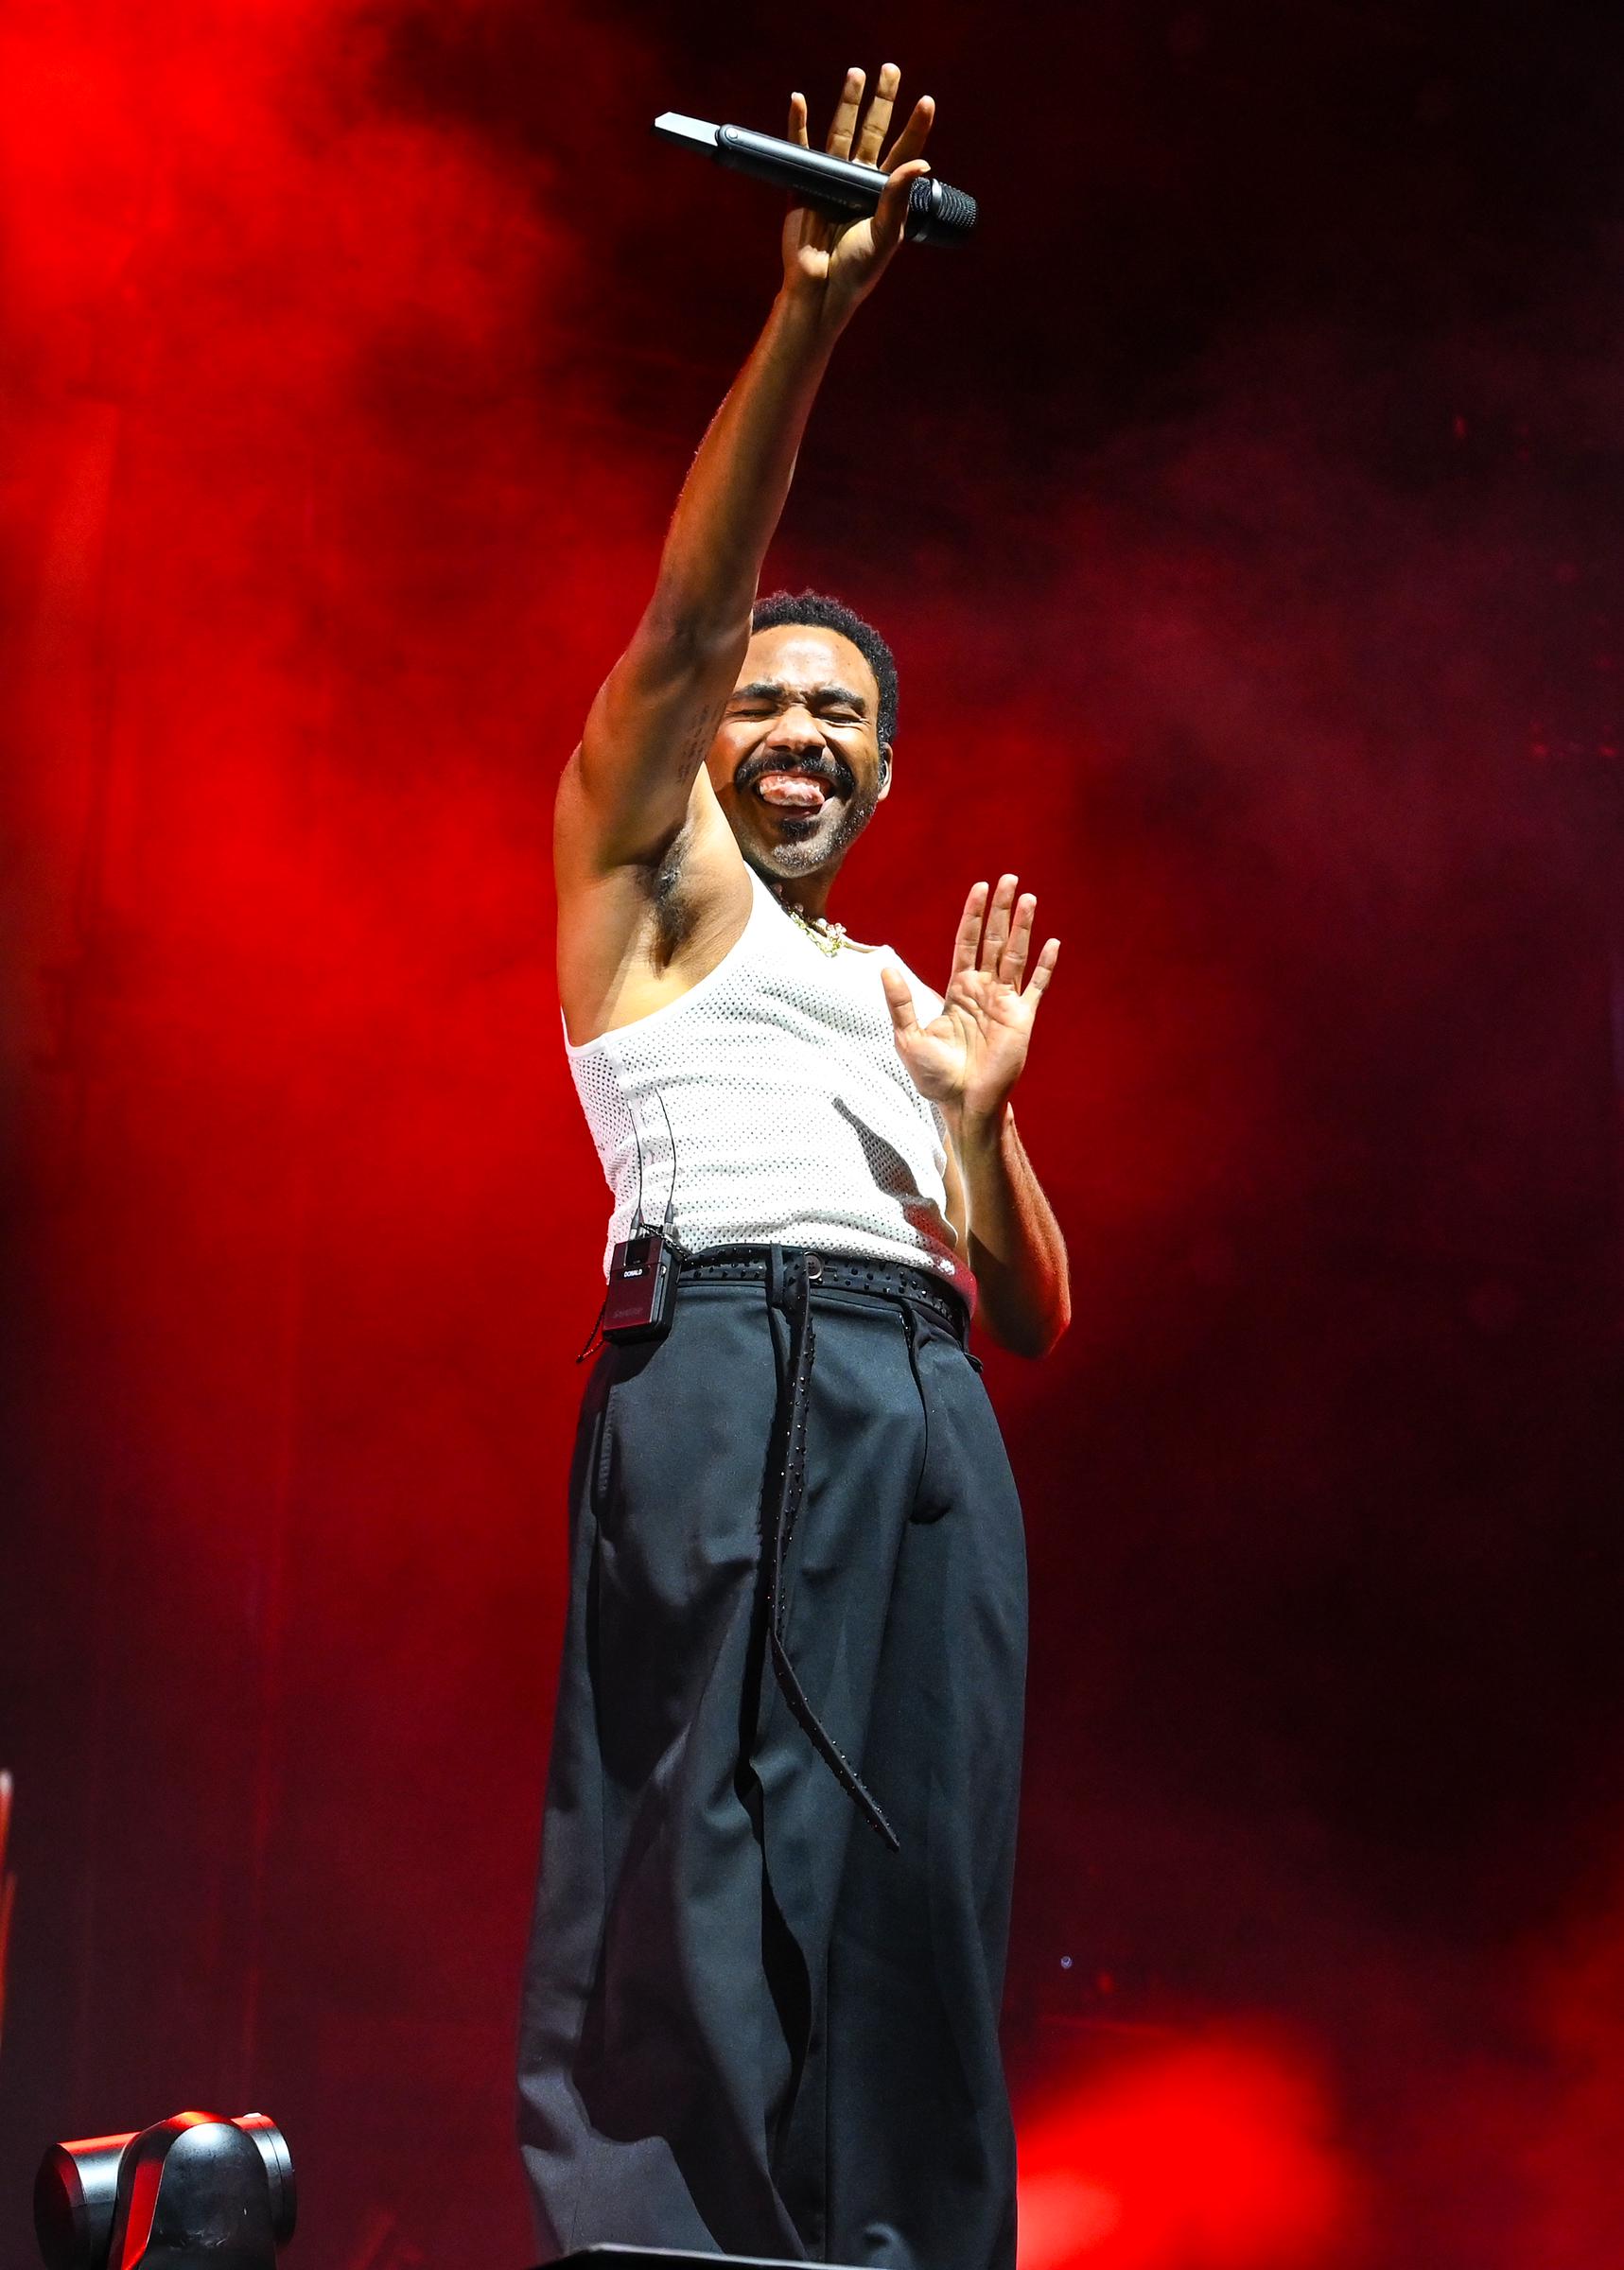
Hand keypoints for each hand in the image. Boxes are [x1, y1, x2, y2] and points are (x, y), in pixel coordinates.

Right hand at [781, 65, 934, 335]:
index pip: (904, 154)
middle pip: (874, 132)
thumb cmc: (856, 271)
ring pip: (842, 132)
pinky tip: (799, 101)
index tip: (926, 101)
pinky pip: (801, 148)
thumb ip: (899, 199)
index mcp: (885, 195)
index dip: (916, 128)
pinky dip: (798, 124)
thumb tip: (922, 163)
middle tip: (890, 68)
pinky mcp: (805, 184)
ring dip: (849, 102)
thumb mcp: (885, 236)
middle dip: (882, 101)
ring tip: (857, 73)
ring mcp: (832, 180)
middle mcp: (860, 182)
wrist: (820, 290)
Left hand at [882, 876, 1060, 1130]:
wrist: (962, 1103)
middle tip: (1008, 878)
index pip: (966, 943)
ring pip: (1016, 955)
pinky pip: (1037, 987)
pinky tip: (1053, 943)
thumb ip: (899, 1001)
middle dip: (1000, 910)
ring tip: (1029, 898)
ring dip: (1023, 927)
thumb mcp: (908, 1037)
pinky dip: (1046, 966)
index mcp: (958, 990)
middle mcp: (984, 990)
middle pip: (994, 940)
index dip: (972, 916)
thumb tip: (884, 967)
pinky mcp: (1022, 1018)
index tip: (979, 888)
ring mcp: (1005, 1002)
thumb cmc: (934, 1076)